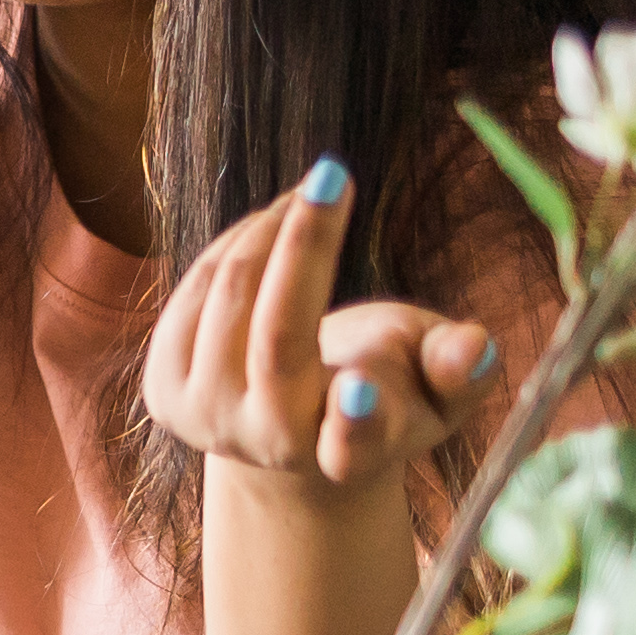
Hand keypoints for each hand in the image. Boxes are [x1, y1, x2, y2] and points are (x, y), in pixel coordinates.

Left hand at [148, 159, 499, 505]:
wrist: (294, 425)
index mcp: (347, 457)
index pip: (352, 444)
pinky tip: (271, 233)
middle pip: (280, 339)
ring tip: (314, 197)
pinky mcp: (162, 390)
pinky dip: (240, 244)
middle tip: (333, 177)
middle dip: (307, 248)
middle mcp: (269, 447)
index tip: (364, 386)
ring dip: (275, 229)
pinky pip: (199, 287)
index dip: (359, 420)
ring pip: (233, 295)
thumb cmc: (387, 392)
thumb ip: (458, 368)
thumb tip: (474, 346)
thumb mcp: (435, 384)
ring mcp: (205, 419)